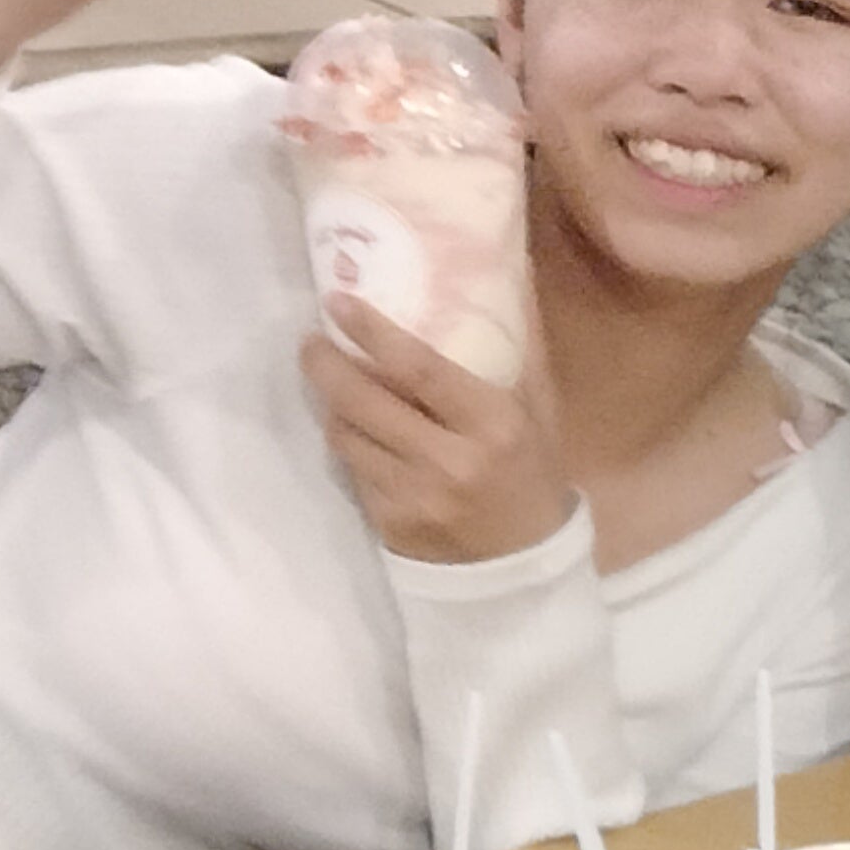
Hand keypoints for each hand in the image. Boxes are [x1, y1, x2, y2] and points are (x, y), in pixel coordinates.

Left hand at [308, 292, 577, 564]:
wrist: (523, 571)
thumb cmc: (531, 481)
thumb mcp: (536, 417)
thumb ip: (516, 355)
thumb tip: (510, 277)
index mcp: (493, 426)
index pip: (418, 368)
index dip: (371, 332)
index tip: (339, 303)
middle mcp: (450, 460)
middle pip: (363, 399)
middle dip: (326, 364)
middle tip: (313, 341)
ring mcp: (414, 495)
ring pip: (345, 434)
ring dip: (332, 405)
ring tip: (332, 386)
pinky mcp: (390, 523)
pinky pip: (352, 470)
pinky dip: (351, 446)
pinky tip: (359, 434)